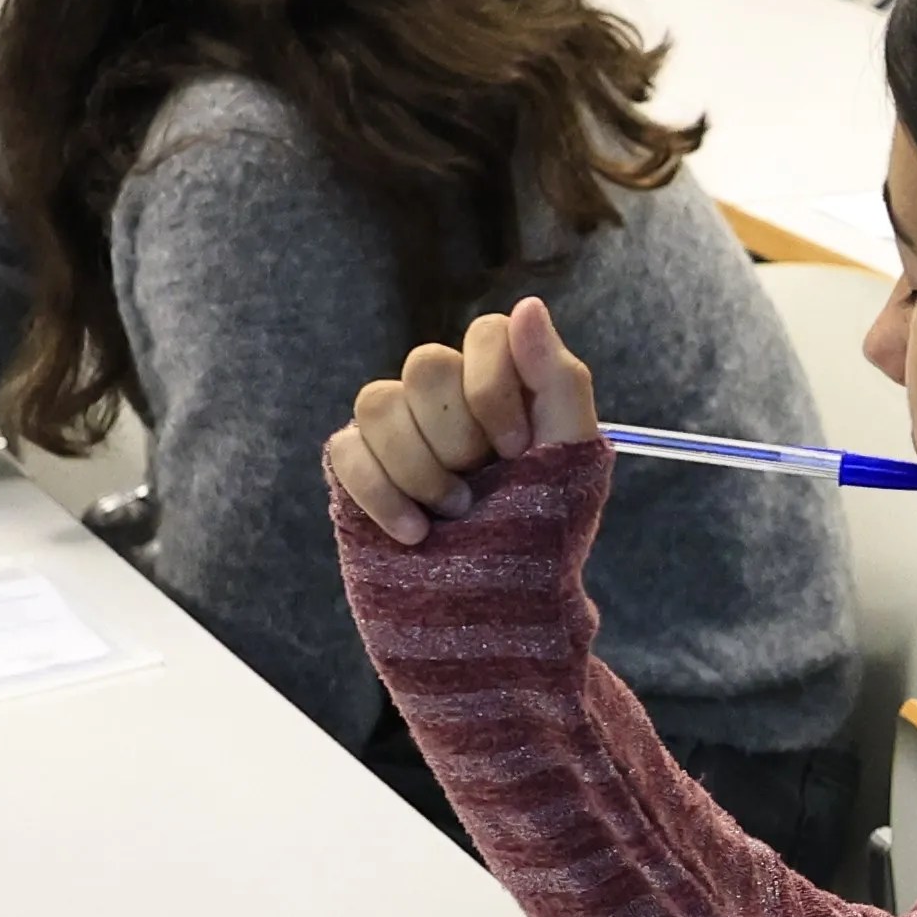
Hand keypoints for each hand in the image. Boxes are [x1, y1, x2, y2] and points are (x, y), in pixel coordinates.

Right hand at [325, 290, 602, 547]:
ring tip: (452, 515)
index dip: (494, 388)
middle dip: (458, 438)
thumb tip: (528, 306)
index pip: (485, 334)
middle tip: (481, 488)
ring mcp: (398, 431)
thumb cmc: (545, 531)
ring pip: (377, 402)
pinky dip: (380, 493)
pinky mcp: (359, 468)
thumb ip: (558, 379)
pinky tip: (414, 532)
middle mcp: (447, 398)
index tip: (517, 448)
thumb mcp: (572, 458)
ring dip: (419, 468)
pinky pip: (345, 449)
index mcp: (502, 384)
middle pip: (426, 367)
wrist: (503, 610)